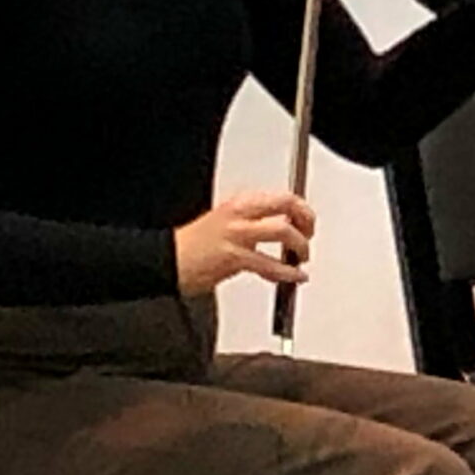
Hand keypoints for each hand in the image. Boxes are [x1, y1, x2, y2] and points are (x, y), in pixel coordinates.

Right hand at [175, 190, 315, 296]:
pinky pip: (270, 265)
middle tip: (309, 235)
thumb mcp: (225, 222)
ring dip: (301, 246)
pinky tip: (295, 277)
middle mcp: (239, 214)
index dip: (301, 209)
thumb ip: (252, 223)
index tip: (306, 222)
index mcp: (238, 204)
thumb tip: (280, 229)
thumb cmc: (193, 246)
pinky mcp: (234, 257)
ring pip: (283, 231)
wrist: (166, 260)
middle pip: (287, 204)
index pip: (281, 197)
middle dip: (306, 220)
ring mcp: (237, 235)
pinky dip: (288, 273)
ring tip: (302, 257)